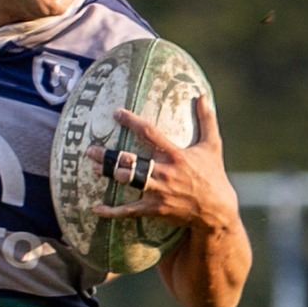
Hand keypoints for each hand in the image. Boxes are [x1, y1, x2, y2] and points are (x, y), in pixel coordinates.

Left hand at [90, 93, 238, 235]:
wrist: (216, 210)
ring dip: (108, 174)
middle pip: (130, 160)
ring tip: (92, 167)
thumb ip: (206, 120)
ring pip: (127, 180)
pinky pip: (129, 211)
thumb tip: (203, 95)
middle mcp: (164, 172)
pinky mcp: (155, 209)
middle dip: (109, 155)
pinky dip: (111, 211)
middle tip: (90, 149)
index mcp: (175, 154)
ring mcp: (158, 192)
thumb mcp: (213, 145)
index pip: (149, 133)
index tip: (116, 113)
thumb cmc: (213, 175)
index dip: (131, 122)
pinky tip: (96, 208)